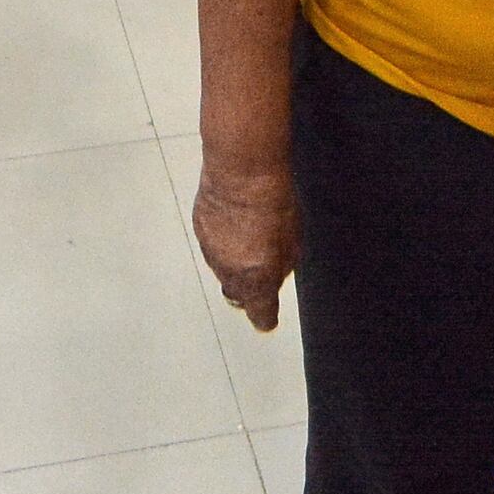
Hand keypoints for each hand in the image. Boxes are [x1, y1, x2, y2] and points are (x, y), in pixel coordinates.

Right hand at [191, 162, 298, 330]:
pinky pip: (213, 245)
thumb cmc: (272, 203)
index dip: (265, 318)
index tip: (267, 320)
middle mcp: (229, 272)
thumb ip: (283, 267)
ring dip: (235, 260)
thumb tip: (275, 275)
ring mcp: (211, 253)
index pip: (259, 314)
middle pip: (237, 293)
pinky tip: (235, 220)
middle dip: (249, 287)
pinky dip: (223, 239)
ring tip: (250, 235)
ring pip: (223, 268)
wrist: (241, 173)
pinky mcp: (200, 231)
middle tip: (261, 269)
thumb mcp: (293, 241)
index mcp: (256, 280)